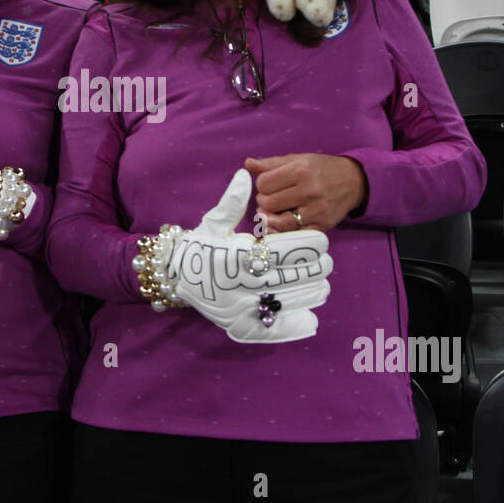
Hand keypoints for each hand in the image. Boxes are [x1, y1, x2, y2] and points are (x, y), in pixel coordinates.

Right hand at [159, 169, 331, 343]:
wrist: (176, 279)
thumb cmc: (200, 247)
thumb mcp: (213, 222)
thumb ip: (232, 201)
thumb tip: (245, 174)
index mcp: (239, 255)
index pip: (285, 250)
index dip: (309, 246)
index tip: (323, 243)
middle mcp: (243, 282)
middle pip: (293, 276)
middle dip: (315, 269)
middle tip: (326, 264)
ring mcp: (243, 306)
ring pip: (289, 301)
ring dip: (311, 293)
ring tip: (322, 285)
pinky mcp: (242, 326)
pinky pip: (276, 328)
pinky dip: (296, 324)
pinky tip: (310, 318)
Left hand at [246, 153, 367, 232]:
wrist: (354, 182)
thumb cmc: (322, 169)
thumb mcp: (299, 159)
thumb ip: (272, 163)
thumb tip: (247, 163)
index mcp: (301, 170)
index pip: (264, 183)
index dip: (262, 185)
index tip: (269, 185)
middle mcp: (309, 190)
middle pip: (268, 203)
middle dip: (264, 201)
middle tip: (272, 198)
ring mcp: (316, 210)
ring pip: (278, 222)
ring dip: (270, 218)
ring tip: (273, 212)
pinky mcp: (321, 226)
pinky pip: (293, 234)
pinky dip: (282, 231)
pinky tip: (281, 224)